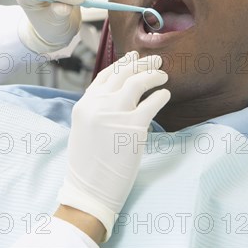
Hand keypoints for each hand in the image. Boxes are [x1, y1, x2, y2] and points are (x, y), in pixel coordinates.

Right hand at [56, 51, 170, 241]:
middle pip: (122, 74)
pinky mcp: (134, 126)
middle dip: (140, 63)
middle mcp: (98, 104)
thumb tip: (115, 100)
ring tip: (163, 74)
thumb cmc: (87, 167)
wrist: (89, 189)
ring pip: (138, 82)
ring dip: (152, 74)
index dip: (120, 65)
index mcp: (84, 105)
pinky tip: (165, 94)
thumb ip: (95, 112)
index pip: (105, 77)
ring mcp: (116, 113)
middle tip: (154, 59)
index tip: (132, 58)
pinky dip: (160, 95)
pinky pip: (152, 102)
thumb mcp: (83, 131)